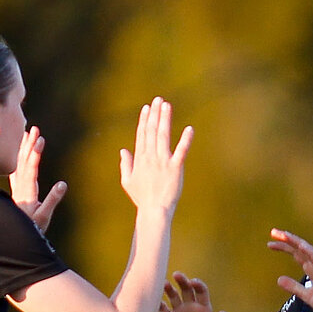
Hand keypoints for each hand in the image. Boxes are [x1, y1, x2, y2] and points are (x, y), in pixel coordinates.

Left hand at [11, 125, 66, 233]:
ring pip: (19, 163)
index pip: (31, 168)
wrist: (13, 236)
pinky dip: (19, 158)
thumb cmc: (31, 228)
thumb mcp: (44, 217)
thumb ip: (52, 200)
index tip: (40, 139)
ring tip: (27, 133)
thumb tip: (63, 184)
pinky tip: (20, 153)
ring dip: (23, 148)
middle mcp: (20, 186)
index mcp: (27, 191)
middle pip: (23, 161)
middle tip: (34, 129)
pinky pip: (17, 169)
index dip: (35, 153)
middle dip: (29, 144)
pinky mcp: (18, 190)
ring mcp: (18, 188)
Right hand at [119, 97, 192, 215]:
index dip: (145, 120)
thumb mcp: (127, 181)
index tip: (147, 107)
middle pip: (152, 131)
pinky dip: (186, 140)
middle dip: (154, 114)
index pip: (142, 135)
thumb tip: (123, 150)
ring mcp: (163, 162)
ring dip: (165, 119)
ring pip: (163, 136)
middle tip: (158, 99)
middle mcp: (150, 157)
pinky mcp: (175, 168)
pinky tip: (189, 128)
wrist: (153, 211)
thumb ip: (125, 164)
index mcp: (140, 159)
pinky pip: (181, 151)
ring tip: (167, 105)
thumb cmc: (142, 198)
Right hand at [161, 271, 226, 311]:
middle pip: (186, 289)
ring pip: (173, 296)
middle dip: (182, 281)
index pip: (201, 291)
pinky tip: (154, 299)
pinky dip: (157, 303)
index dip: (197, 284)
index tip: (193, 282)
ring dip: (168, 288)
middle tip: (177, 275)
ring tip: (164, 284)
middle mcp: (191, 307)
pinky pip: (162, 308)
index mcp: (203, 308)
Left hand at [268, 228, 312, 311]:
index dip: (284, 247)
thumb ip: (294, 287)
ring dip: (295, 241)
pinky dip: (309, 251)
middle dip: (286, 240)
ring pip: (307, 250)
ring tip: (283, 234)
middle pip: (299, 249)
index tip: (270, 244)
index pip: (296, 254)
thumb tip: (278, 279)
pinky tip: (299, 244)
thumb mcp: (307, 295)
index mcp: (311, 270)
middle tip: (273, 232)